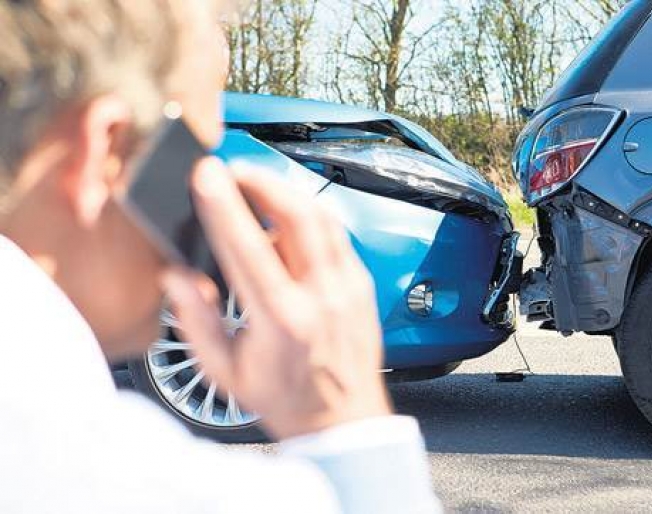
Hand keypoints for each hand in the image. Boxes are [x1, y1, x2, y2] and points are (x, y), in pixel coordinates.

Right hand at [161, 158, 391, 439]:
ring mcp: (349, 287)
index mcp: (283, 320)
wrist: (344, 421)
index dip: (224, 205)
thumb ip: (196, 321)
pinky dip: (309, 215)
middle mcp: (322, 297)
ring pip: (322, 217)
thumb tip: (176, 276)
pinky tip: (287, 218)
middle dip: (261, 180)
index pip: (249, 247)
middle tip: (232, 170)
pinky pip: (337, 234)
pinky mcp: (362, 283)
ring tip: (256, 186)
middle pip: (297, 215)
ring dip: (286, 192)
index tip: (205, 174)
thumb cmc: (285, 399)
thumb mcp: (225, 371)